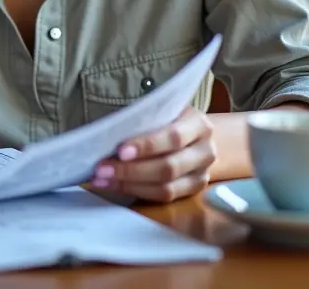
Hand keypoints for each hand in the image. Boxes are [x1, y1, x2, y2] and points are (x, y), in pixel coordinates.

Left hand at [90, 106, 215, 202]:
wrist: (195, 137)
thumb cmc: (170, 119)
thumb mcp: (164, 111)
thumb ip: (144, 118)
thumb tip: (107, 131)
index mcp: (199, 125)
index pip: (173, 137)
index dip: (147, 146)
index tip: (120, 150)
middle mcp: (206, 151)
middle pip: (169, 167)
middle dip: (131, 170)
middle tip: (102, 169)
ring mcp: (202, 175)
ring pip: (166, 187)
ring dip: (129, 184)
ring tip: (102, 179)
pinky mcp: (192, 192)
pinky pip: (163, 198)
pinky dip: (135, 192)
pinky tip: (113, 186)